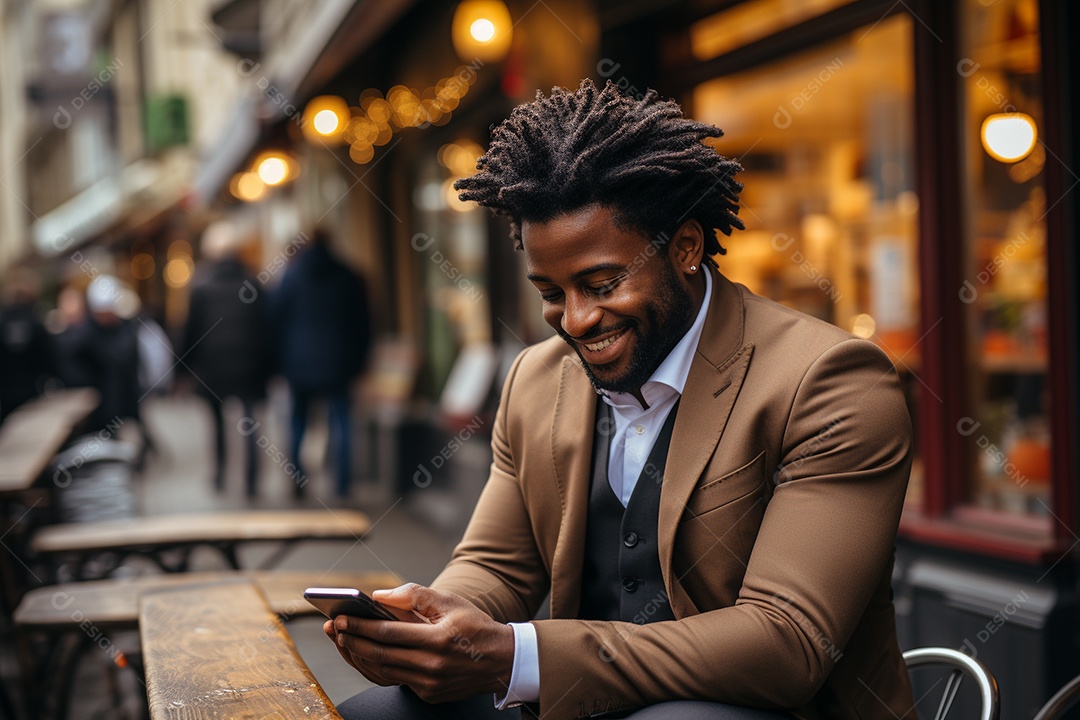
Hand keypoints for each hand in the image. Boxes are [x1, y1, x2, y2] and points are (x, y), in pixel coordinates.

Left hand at [321, 583, 514, 702]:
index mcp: (438, 640)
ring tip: (342, 640)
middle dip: (351, 641)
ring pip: (382, 671)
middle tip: (333, 628)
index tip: (340, 617)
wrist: (502, 661)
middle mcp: (432, 666)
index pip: (388, 634)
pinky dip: (374, 668)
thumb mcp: (450, 602)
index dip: (360, 626)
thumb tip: (379, 596)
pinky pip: (393, 680)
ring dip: (357, 656)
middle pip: (380, 655)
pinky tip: (362, 655)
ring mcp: (430, 685)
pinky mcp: (429, 694)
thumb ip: (414, 595)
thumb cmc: (474, 626)